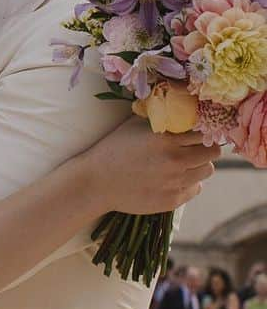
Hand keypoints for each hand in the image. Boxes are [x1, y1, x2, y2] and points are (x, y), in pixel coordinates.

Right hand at [79, 118, 219, 215]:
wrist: (95, 183)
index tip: (195, 133)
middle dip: (204, 149)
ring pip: (207, 171)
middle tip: (192, 149)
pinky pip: (195, 189)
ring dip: (198, 166)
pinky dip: (188, 184)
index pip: (205, 132)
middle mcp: (175, 160)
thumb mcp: (135, 125)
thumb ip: (162, 117)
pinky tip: (171, 180)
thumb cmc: (113, 149)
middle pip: (213, 152)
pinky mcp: (171, 201)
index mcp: (167, 138)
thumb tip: (184, 108)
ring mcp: (174, 182)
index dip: (202, 131)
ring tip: (182, 165)